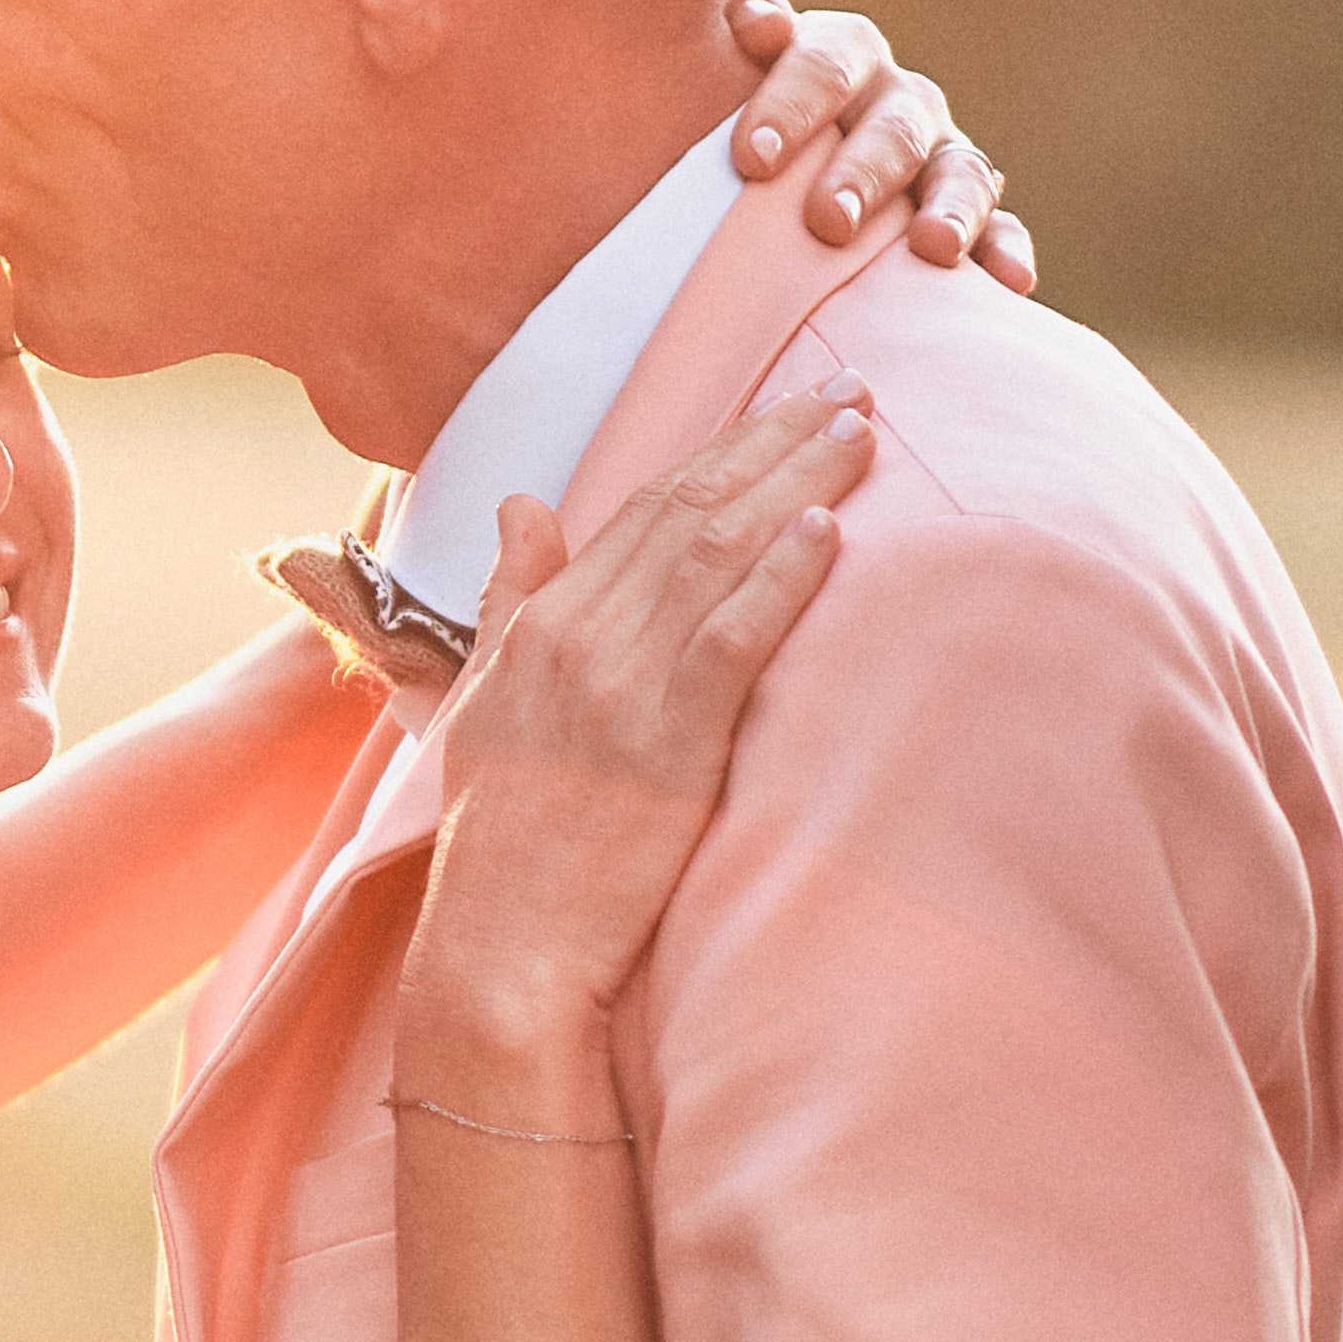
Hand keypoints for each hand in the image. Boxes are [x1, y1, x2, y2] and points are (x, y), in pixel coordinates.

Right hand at [404, 391, 870, 1057]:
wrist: (504, 951)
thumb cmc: (504, 843)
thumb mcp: (483, 703)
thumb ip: (511, 599)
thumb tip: (524, 505)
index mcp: (542, 625)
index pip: (643, 506)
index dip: (724, 447)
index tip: (790, 406)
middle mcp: (577, 637)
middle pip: (689, 509)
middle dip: (774, 440)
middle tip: (850, 390)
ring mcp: (619, 686)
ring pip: (717, 553)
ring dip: (794, 484)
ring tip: (859, 436)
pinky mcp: (664, 742)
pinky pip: (730, 638)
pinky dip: (779, 578)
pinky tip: (825, 531)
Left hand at [720, 0, 1036, 295]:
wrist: (771, 167)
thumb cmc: (733, 124)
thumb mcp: (719, 74)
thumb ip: (736, 32)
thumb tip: (749, 15)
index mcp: (839, 55)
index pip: (825, 62)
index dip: (793, 103)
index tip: (752, 157)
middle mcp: (897, 99)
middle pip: (893, 126)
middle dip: (862, 172)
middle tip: (827, 222)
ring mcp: (940, 155)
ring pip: (959, 171)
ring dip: (949, 207)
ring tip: (932, 248)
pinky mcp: (969, 211)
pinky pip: (997, 227)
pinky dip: (1004, 251)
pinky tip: (1011, 282)